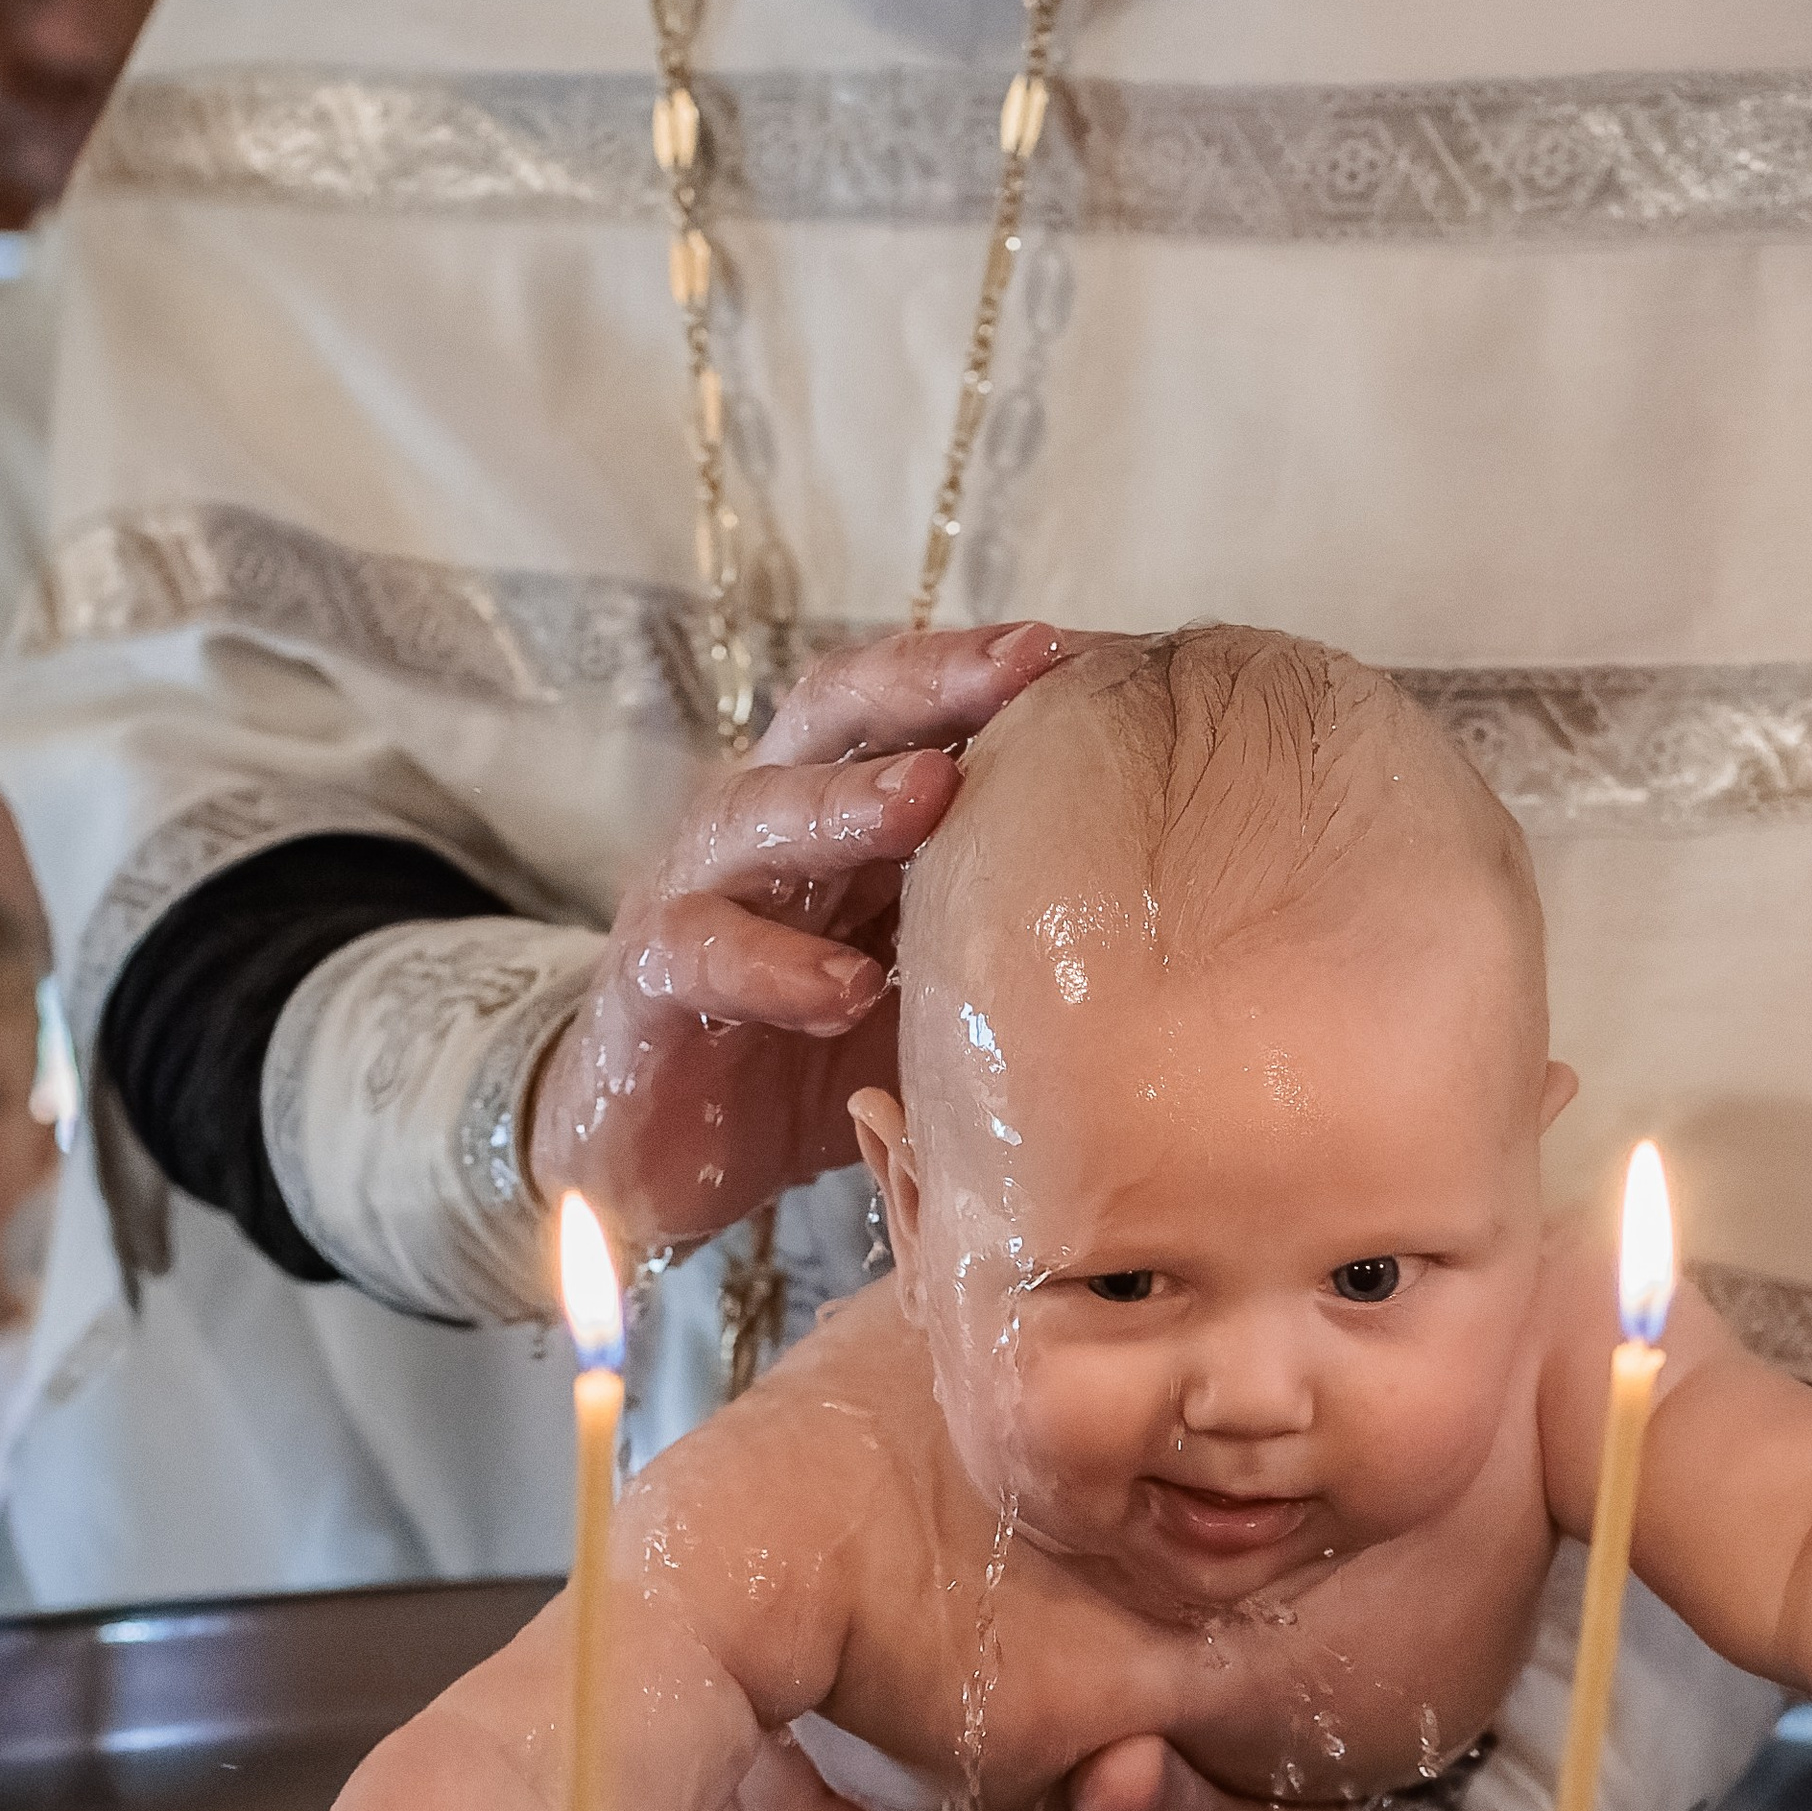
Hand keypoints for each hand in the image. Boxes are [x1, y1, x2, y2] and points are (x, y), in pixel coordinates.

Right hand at [529, 620, 1072, 1257]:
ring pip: (757, 817)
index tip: (1085, 651)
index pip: (905, 707)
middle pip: (831, 716)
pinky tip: (842, 991)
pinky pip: (700, 954)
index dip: (984, 670)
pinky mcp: (646, 991)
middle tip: (1021, 668)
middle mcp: (760, 832)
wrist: (660, 1159)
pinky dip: (774, 968)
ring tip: (931, 795)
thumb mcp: (927, 992)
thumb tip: (1165, 913)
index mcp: (835, 814)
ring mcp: (691, 897)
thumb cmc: (810, 1062)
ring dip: (846, 802)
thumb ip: (999, 937)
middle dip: (928, 684)